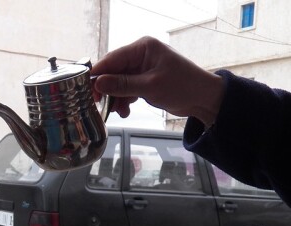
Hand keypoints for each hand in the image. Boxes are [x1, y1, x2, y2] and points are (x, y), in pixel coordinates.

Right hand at [91, 36, 224, 126]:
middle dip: (106, 90)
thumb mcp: (150, 86)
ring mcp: (141, 68)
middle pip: (112, 72)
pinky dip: (124, 101)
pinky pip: (126, 90)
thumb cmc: (182, 86)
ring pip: (117, 83)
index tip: (87, 91)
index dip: (98, 75)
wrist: (203, 98)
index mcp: (142, 48)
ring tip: (119, 112)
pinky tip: (126, 111)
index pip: (112, 59)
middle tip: (100, 105)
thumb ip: (122, 85)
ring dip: (115, 98)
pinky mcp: (143, 81)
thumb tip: (97, 84)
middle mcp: (139, 55)